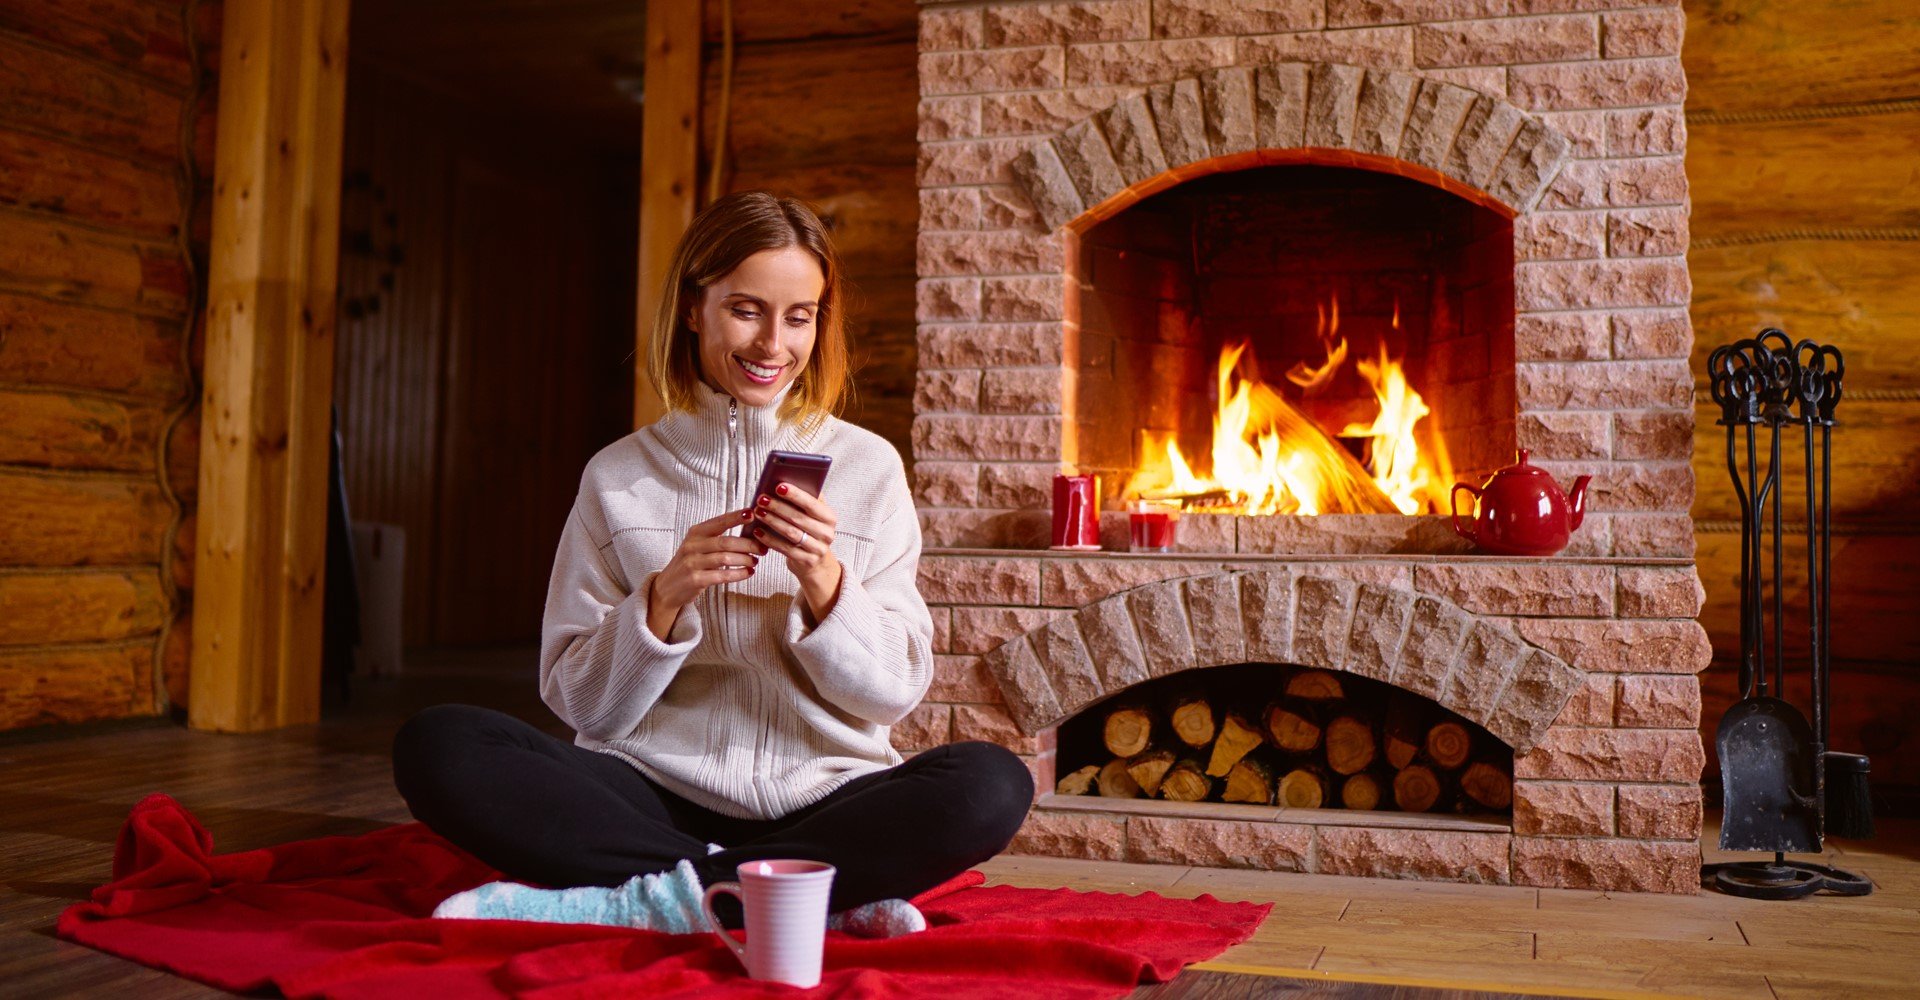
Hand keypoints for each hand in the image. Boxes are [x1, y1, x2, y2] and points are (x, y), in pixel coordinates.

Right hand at [647, 507, 767, 639]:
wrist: (668, 587)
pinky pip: (722, 575)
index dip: (737, 517)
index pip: (719, 522)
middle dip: (748, 544)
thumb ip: (717, 537)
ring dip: (745, 560)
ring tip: (755, 561)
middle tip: (762, 548)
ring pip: (725, 558)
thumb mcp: (698, 545)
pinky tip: (748, 572)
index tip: (753, 514)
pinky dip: (739, 574)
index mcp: (695, 532)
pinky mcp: (695, 579)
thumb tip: (749, 530)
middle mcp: (692, 545)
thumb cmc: (690, 563)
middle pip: (726, 542)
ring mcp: (692, 562)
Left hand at [750, 483, 842, 621]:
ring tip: (758, 512)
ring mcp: (818, 549)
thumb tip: (784, 482)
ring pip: (791, 533)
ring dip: (772, 521)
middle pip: (799, 518)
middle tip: (762, 499)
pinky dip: (770, 539)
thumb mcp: (813, 516)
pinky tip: (758, 531)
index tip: (779, 486)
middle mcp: (827, 533)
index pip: (812, 503)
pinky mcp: (807, 561)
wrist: (816, 562)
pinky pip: (785, 549)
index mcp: (829, 517)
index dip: (795, 494)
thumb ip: (804, 500)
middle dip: (778, 507)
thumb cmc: (809, 531)